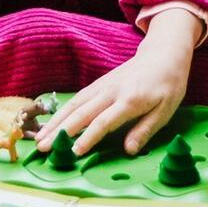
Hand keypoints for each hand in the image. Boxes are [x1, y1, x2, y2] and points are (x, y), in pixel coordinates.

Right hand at [34, 23, 196, 157]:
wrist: (163, 54)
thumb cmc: (168, 85)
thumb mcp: (166, 110)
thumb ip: (146, 130)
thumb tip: (129, 151)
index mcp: (130, 100)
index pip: (104, 121)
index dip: (88, 137)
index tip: (74, 152)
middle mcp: (111, 92)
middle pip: (81, 113)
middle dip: (61, 131)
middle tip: (43, 147)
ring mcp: (102, 86)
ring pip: (74, 104)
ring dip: (55, 122)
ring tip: (39, 138)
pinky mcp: (98, 84)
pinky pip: (77, 98)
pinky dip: (61, 111)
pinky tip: (51, 123)